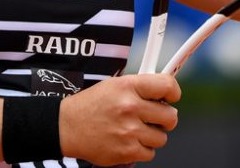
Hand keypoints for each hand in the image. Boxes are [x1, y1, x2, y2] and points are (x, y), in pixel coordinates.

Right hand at [59, 73, 179, 164]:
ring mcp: (129, 131)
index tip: (171, 97)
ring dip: (151, 135)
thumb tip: (165, 93)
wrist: (66, 126)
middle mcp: (130, 107)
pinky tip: (128, 140)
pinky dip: (141, 149)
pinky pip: (150, 153)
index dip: (173, 92)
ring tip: (133, 129)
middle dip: (164, 118)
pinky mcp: (126, 152)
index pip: (167, 86)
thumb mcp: (113, 85)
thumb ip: (139, 88)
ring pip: (161, 138)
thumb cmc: (91, 105)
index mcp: (128, 87)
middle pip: (171, 116)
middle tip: (153, 117)